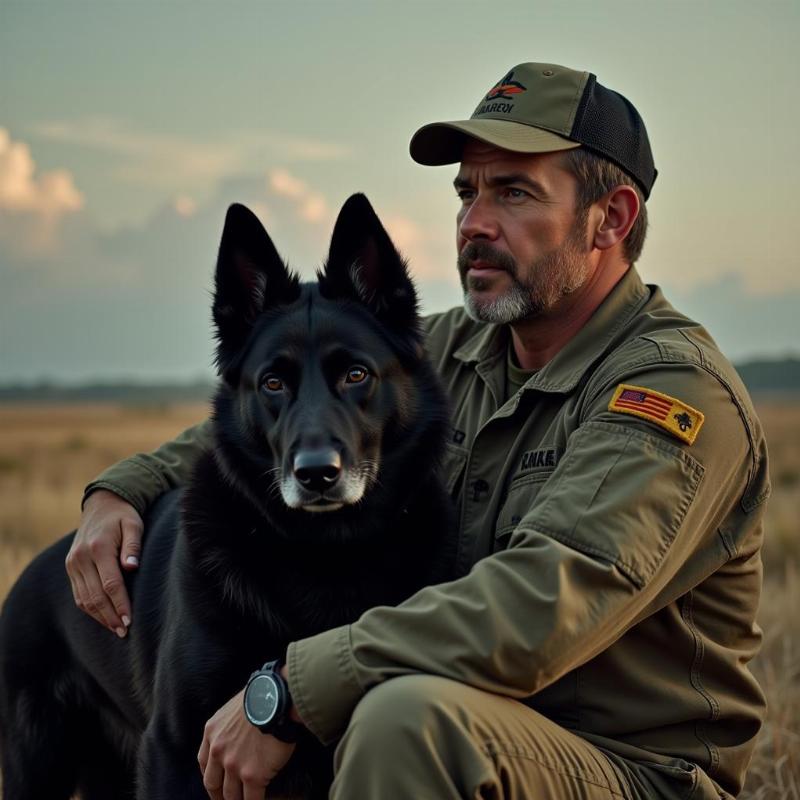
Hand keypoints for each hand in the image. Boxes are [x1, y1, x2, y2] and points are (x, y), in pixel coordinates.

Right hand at [65, 489, 142, 635]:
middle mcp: (81, 557)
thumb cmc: (123, 516)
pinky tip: (103, 617)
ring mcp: (73, 563)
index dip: (120, 604)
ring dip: (100, 617)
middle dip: (111, 616)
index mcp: (98, 548)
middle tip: (124, 631)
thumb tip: (132, 567)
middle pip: (95, 596)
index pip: (110, 584)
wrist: (101, 504)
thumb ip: (133, 546)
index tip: (130, 621)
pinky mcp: (70, 567)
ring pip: (84, 598)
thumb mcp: (134, 524)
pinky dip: (90, 608)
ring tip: (116, 629)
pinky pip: (78, 594)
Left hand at [198, 689, 296, 799]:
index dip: (211, 777)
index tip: (217, 784)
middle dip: (219, 795)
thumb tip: (240, 734)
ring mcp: (234, 765)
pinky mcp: (254, 776)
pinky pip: (251, 799)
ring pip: (231, 795)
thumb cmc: (262, 696)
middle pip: (213, 784)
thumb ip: (230, 725)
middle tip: (228, 799)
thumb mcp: (235, 707)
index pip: (204, 763)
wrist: (278, 698)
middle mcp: (219, 751)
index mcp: (212, 732)